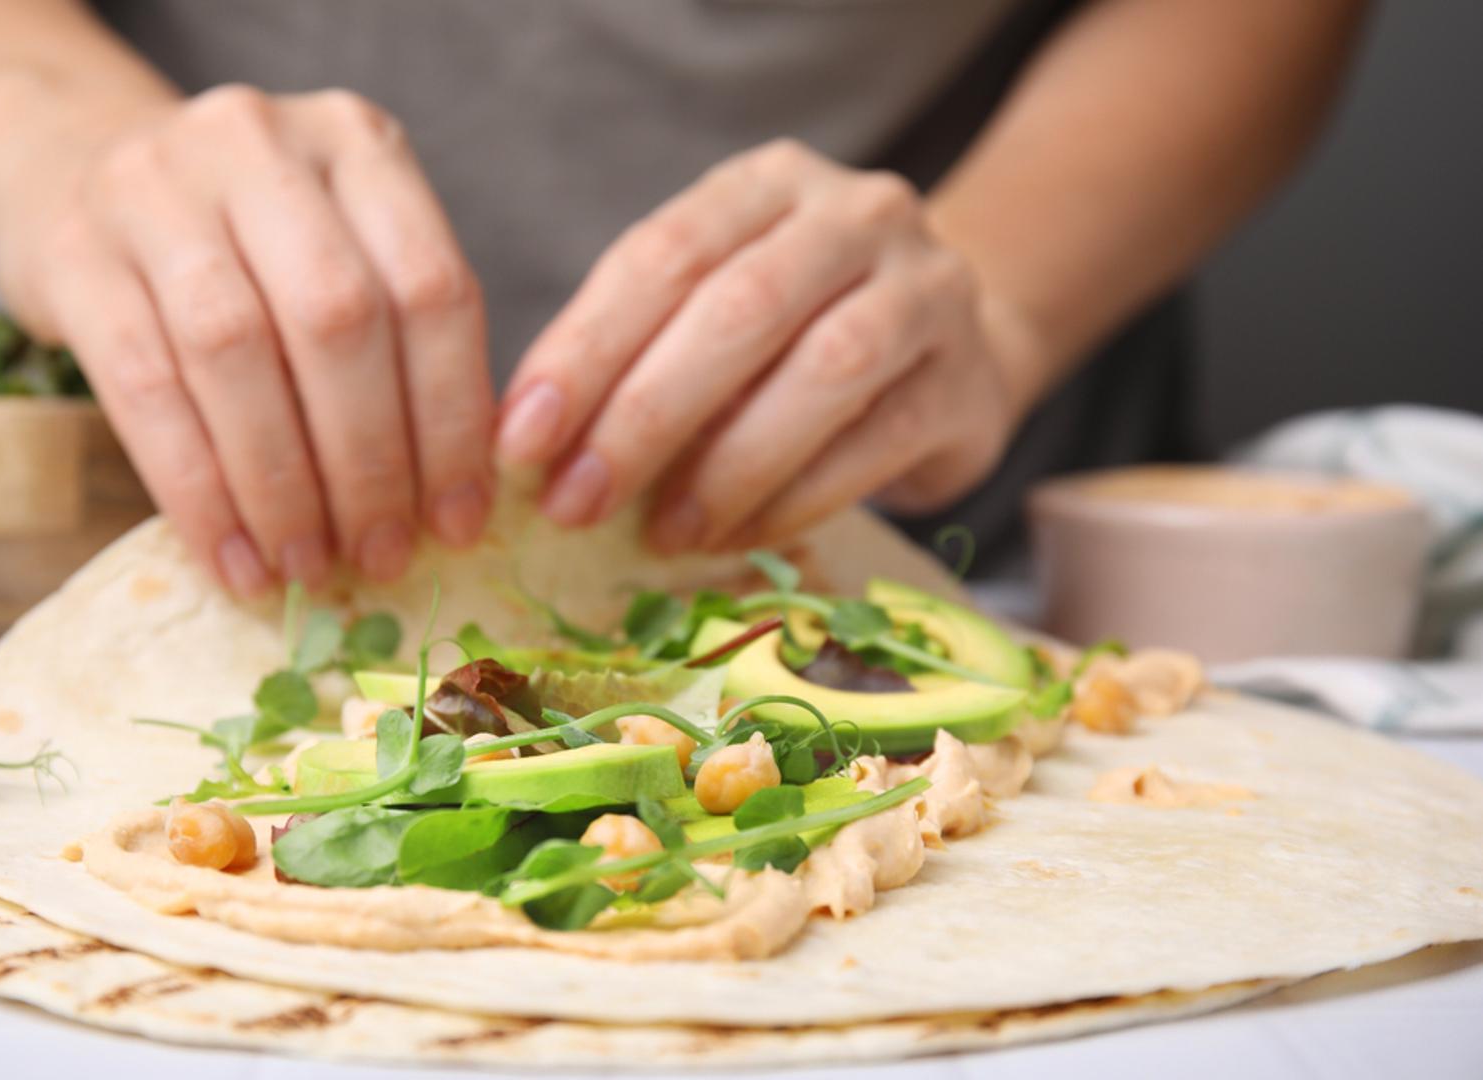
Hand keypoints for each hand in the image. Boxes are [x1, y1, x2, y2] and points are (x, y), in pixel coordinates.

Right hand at [0, 79, 492, 591]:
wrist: (76, 161)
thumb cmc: (246, 241)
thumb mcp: (339, 249)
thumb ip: (400, 342)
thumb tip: (452, 504)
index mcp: (357, 144)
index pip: (431, 289)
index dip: (452, 419)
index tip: (460, 521)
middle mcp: (260, 145)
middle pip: (338, 321)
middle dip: (369, 461)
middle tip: (382, 556)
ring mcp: (156, 186)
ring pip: (238, 354)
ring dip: (282, 485)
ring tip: (306, 569)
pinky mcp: (72, 250)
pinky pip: (146, 388)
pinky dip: (198, 491)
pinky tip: (233, 558)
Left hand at [497, 139, 1026, 551]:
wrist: (957, 347)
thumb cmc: (799, 336)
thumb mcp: (715, 313)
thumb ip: (639, 355)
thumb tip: (538, 450)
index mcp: (770, 183)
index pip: (663, 254)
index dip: (585, 349)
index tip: (521, 440)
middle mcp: (857, 217)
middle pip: (740, 308)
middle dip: (644, 415)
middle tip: (575, 503)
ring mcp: (928, 292)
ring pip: (824, 371)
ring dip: (726, 466)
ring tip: (661, 533)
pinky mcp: (966, 382)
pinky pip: (877, 442)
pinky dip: (795, 498)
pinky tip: (735, 537)